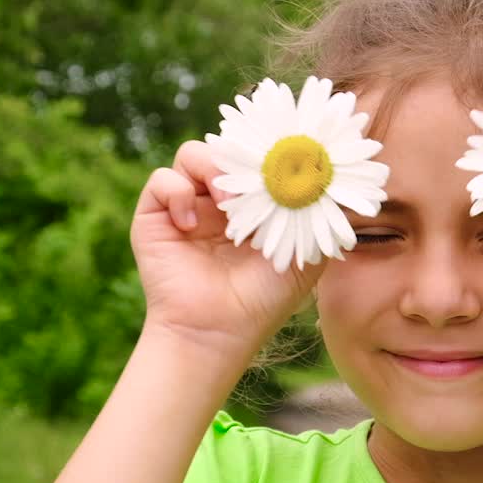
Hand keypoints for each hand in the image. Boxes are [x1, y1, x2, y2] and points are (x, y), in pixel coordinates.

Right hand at [130, 140, 321, 363]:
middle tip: (259, 177)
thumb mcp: (306, 257)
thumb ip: (319, 219)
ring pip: (194, 154)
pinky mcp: (154, 217)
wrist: (218, 331)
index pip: (257, 159)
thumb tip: (328, 181)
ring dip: (214, 170)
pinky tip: (192, 223)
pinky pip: (162, 180)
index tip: (284, 157)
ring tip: (229, 204)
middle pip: (226, 150)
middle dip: (244, 157)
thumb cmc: (263, 300)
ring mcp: (186, 207)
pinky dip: (177, 192)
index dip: (269, 153)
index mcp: (252, 206)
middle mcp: (217, 202)